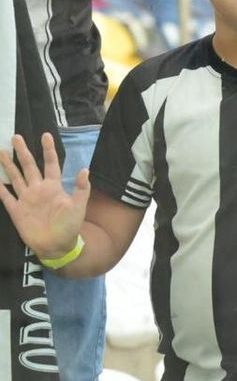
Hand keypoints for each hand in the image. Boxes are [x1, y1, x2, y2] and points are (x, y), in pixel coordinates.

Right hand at [0, 133, 88, 257]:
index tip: (45, 135)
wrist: (57, 245)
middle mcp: (38, 189)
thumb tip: (85, 169)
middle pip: (29, 166)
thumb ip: (82, 188)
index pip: (50, 164)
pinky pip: (5, 196)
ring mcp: (26, 198)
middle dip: (22, 152)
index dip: (48, 150)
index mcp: (54, 187)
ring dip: (8, 164)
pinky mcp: (16, 210)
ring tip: (1, 150)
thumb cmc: (70, 225)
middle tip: (16, 136)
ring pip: (15, 177)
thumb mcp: (79, 206)